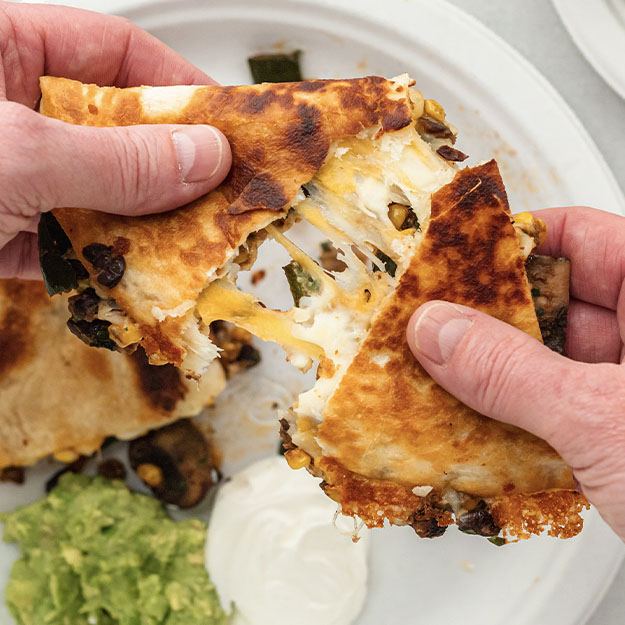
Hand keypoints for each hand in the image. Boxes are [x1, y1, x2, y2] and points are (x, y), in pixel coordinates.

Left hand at [0, 2, 230, 278]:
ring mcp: (11, 177)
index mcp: (0, 50)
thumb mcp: (17, 153)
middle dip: (171, 168)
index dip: (178, 85)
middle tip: (222, 194)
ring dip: (147, 225)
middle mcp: (12, 113)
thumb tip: (203, 158)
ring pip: (103, 195)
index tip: (228, 125)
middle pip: (119, 132)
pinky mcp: (5, 234)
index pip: (114, 51)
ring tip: (194, 242)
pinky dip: (108, 264)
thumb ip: (115, 159)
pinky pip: (74, 246)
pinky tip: (141, 275)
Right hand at [406, 206, 624, 539]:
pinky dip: (508, 413)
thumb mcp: (606, 419)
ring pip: (544, 358)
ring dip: (489, 370)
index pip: (580, 236)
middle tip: (429, 324)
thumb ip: (511, 373)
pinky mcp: (615, 432)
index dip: (512, 242)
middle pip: (551, 299)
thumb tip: (438, 333)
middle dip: (486, 315)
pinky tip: (469, 419)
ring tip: (434, 371)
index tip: (451, 260)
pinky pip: (547, 405)